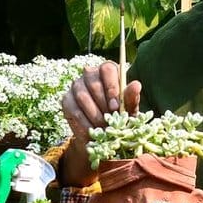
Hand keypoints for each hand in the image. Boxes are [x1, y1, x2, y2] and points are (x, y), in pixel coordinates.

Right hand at [59, 62, 141, 184]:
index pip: (107, 69)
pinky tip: (92, 133)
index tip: (116, 107)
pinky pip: (73, 110)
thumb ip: (131, 98)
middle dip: (103, 105)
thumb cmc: (120, 115)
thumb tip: (136, 85)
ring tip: (104, 129)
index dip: (111, 88)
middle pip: (93, 83)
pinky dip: (84, 124)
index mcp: (109, 70)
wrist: (103, 132)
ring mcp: (76, 85)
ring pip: (82, 96)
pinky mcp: (66, 99)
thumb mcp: (129, 109)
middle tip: (110, 121)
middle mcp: (90, 73)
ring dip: (94, 116)